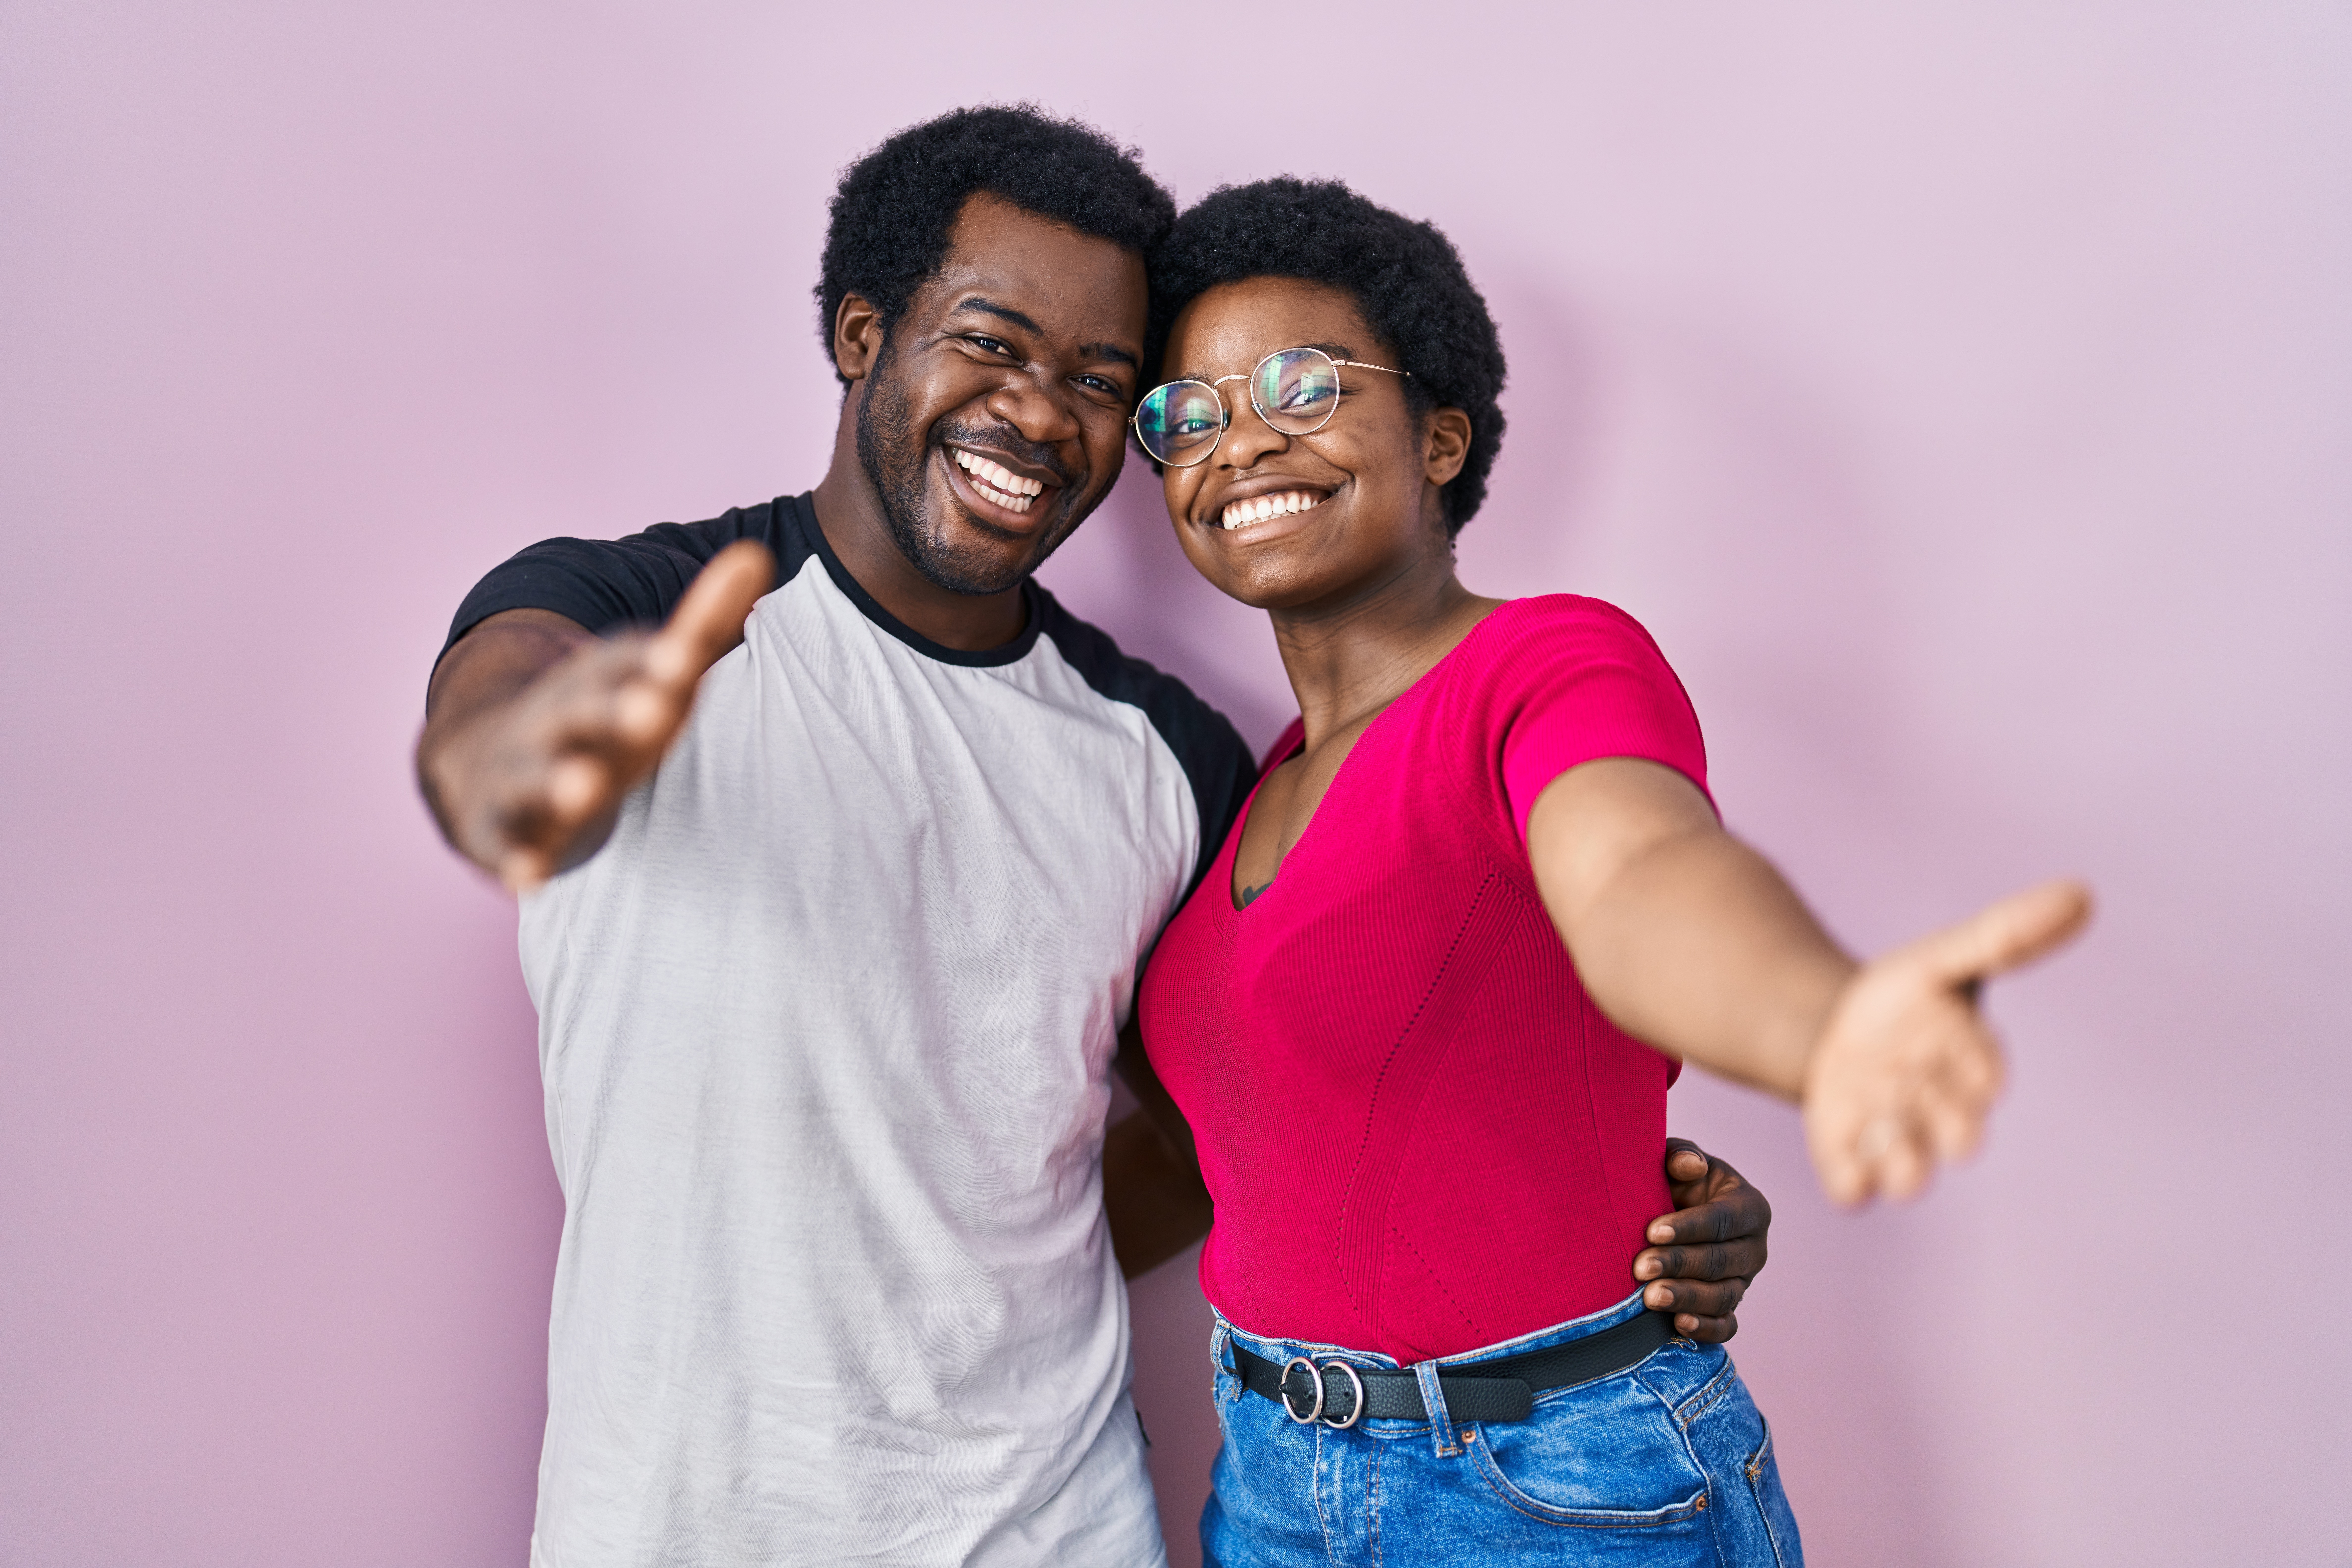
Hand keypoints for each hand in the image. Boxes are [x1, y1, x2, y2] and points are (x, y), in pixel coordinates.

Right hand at [420, 541, 772, 890]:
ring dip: (557, 782)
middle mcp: (553, 723)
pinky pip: (507, 845)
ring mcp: (520, 775)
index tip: (684, 658)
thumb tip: (754, 554)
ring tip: (582, 787)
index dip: (651, 659)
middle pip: (578, 712)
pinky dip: (517, 860)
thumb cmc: (597, 719)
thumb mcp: (651, 673)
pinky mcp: (499, 830)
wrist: (489, 761)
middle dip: (609, 710)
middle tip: (652, 710)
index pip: (620, 662)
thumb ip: (704, 622)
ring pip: (534, 776)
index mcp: (593, 683)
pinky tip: (531, 877)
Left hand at [1633, 1139, 1768, 1341]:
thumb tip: (1690, 1165)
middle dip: (1679, 1264)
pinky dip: (1705, 1329)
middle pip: (1721, 1261)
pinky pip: (1726, 1326)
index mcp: (1750, 1207)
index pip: (1722, 1220)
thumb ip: (1682, 1156)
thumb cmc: (1676, 1181)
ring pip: (1723, 1296)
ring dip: (1686, 1298)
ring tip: (1649, 1297)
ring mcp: (1744, 1281)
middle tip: (1640, 1267)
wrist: (1672, 1212)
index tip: (1652, 1231)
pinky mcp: (1730, 1307)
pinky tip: (1678, 1323)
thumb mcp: (1678, 1161)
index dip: (1688, 1227)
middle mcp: (1754, 1248)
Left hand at [1805, 879, 2090, 1203]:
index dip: (1967, 1064)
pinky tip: (1845, 1162)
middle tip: (1906, 1078)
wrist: (1835, 1028)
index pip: (1987, 1080)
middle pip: (1958, 1138)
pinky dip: (1852, 1182)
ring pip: (1911, 1177)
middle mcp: (1944, 1116)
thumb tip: (2081, 892)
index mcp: (1974, 1070)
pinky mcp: (1851, 1161)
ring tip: (1878, 1129)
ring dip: (1900, 1162)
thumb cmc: (1907, 999)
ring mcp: (1898, 1143)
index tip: (1939, 1031)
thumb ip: (2006, 935)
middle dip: (1937, 1116)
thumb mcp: (1944, 958)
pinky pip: (1857, 1190)